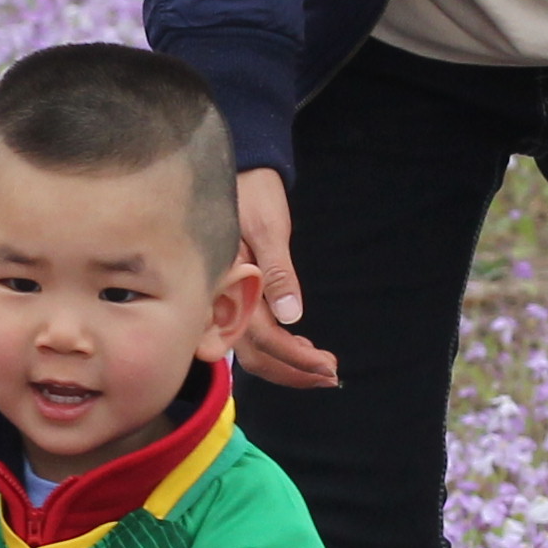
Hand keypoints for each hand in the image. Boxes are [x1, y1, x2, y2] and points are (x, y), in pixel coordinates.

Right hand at [230, 168, 335, 390]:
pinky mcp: (230, 298)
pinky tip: (299, 347)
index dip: (294, 359)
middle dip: (293, 371)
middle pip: (255, 355)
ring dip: (287, 364)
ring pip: (252, 350)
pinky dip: (277, 348)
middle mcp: (218, 301)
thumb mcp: (268, 229)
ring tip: (321, 368)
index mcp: (225, 285)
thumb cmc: (252, 195)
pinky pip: (250, 335)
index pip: (261, 339)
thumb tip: (291, 318)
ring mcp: (222, 302)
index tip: (326, 367)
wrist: (239, 172)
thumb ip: (279, 273)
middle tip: (330, 375)